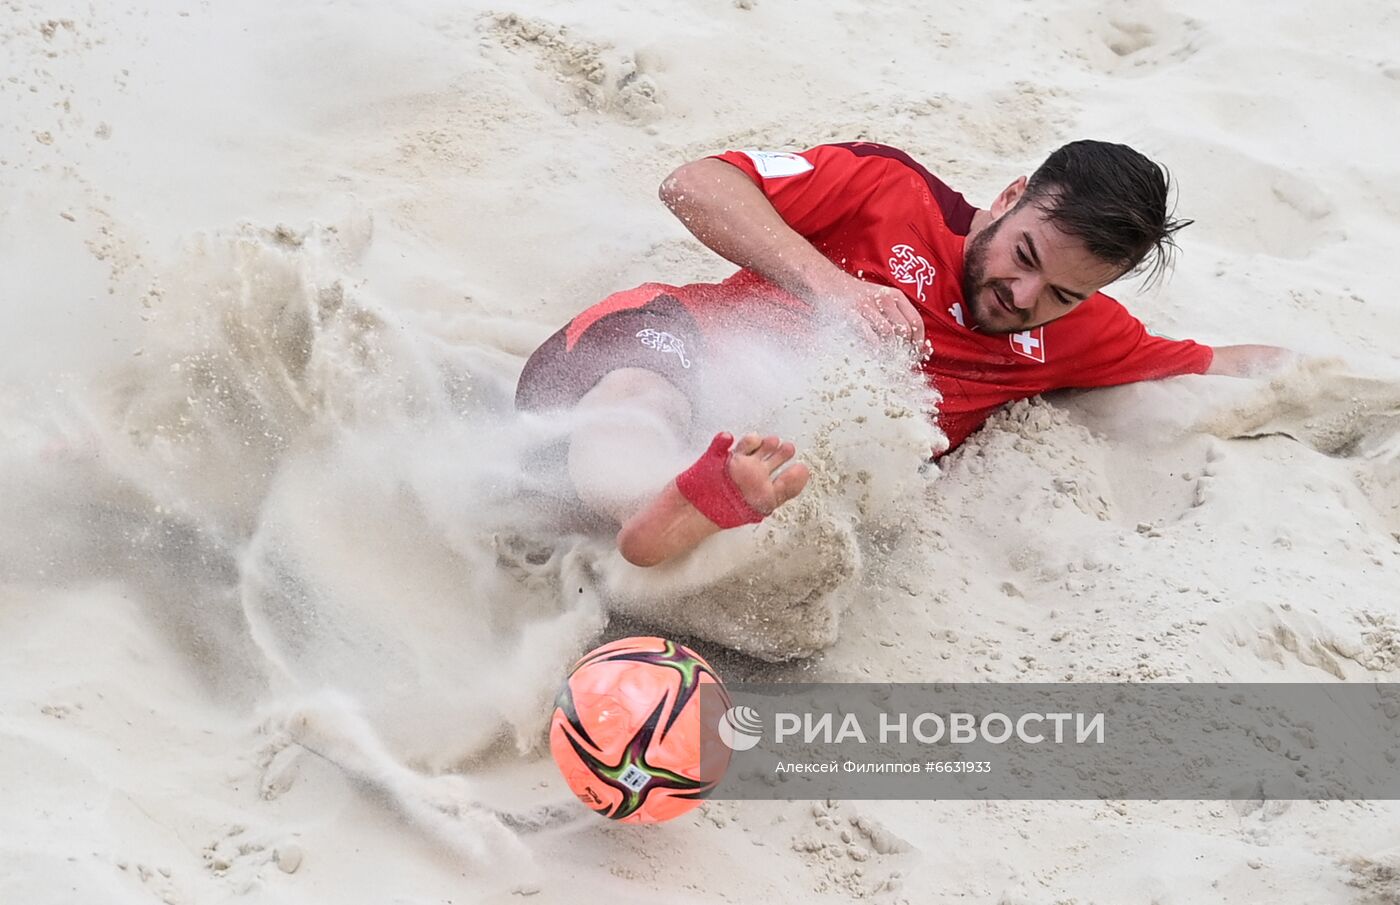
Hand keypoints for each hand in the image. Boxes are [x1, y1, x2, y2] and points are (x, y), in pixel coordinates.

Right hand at [809, 271, 925, 350]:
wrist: (830, 281)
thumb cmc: (858, 296)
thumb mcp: (881, 298)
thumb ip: (895, 315)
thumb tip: (910, 342)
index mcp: (895, 296)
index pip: (915, 321)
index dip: (918, 341)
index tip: (916, 354)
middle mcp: (884, 298)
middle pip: (904, 329)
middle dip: (904, 349)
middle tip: (901, 360)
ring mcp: (867, 305)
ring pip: (888, 332)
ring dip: (889, 349)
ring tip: (887, 359)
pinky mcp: (852, 312)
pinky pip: (868, 333)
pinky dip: (874, 346)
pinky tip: (874, 353)